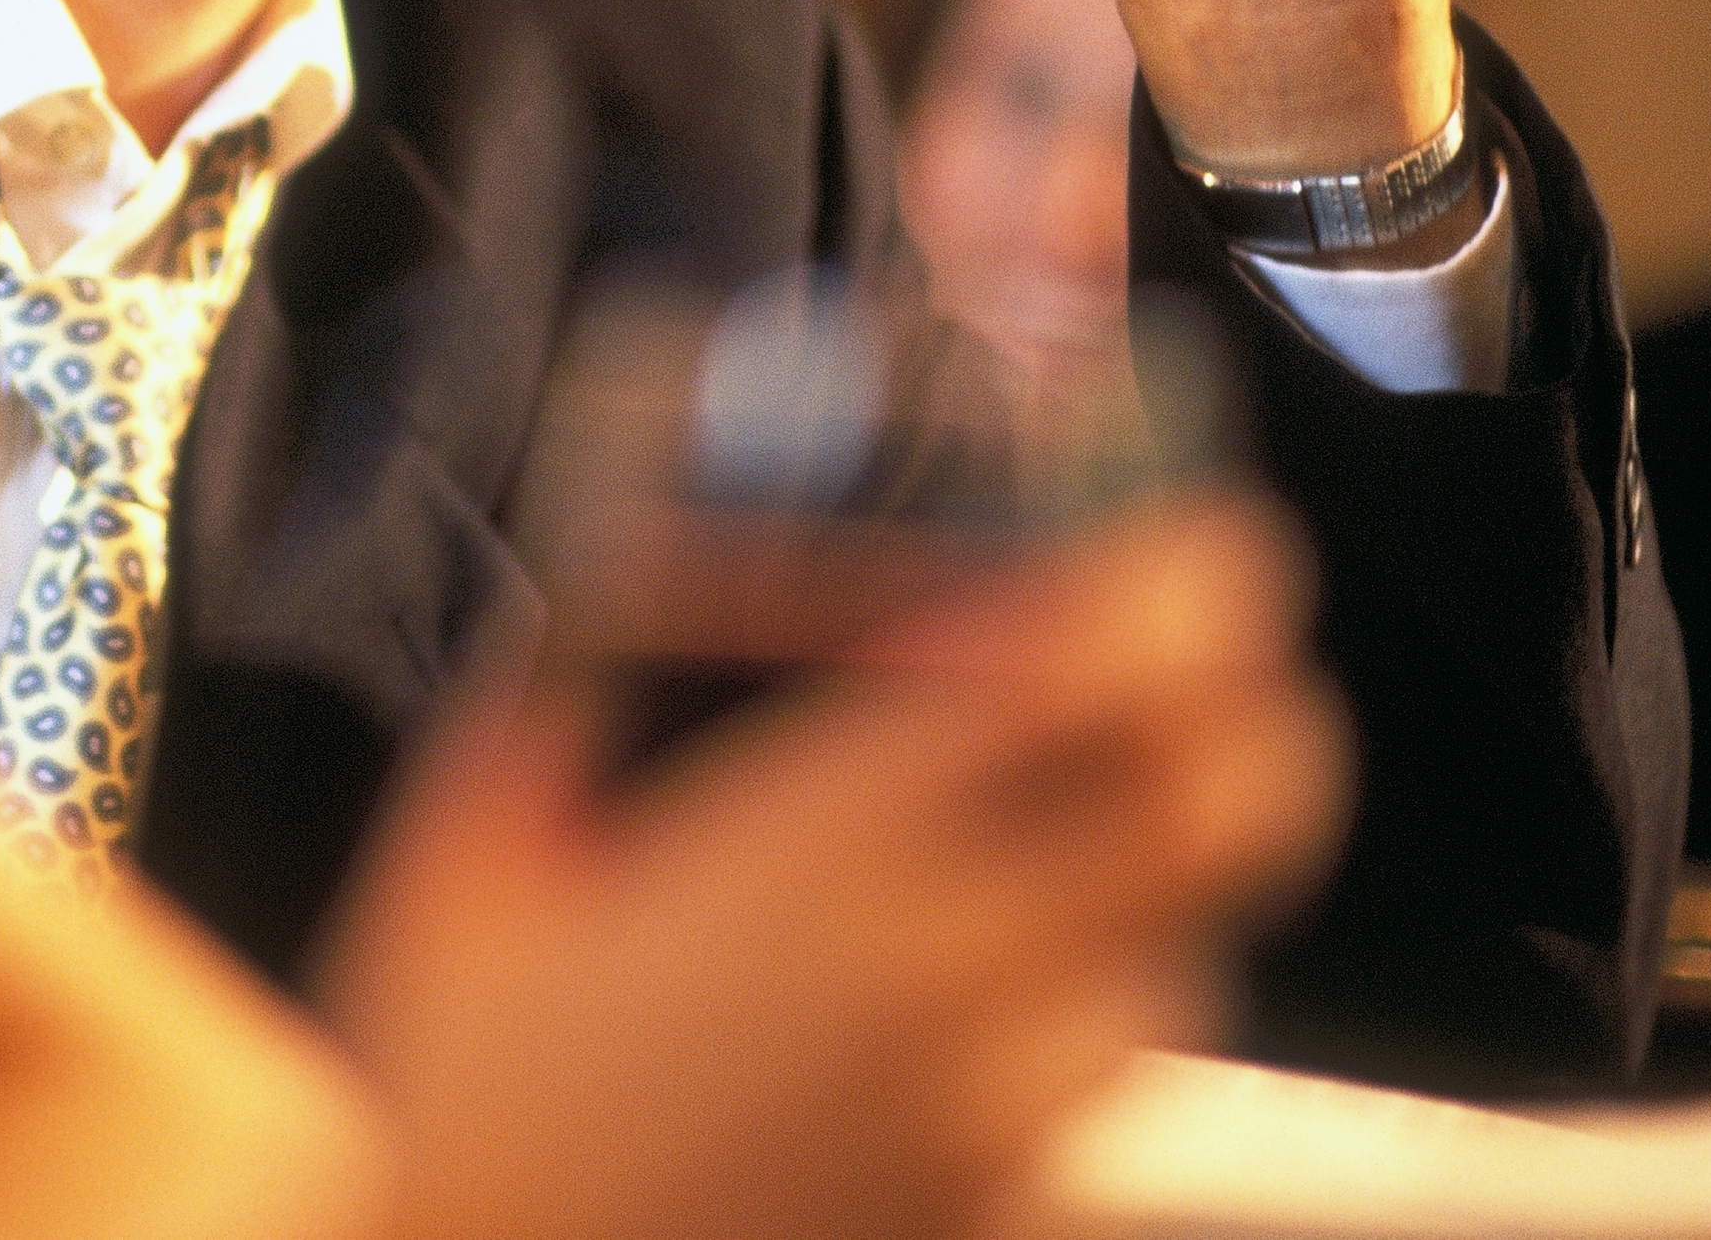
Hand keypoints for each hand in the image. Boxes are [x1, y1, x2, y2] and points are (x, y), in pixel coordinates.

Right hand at [317, 500, 1345, 1239]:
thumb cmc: (465, 1111)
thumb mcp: (474, 856)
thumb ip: (564, 703)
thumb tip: (626, 607)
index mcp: (819, 854)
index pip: (1092, 680)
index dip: (1182, 585)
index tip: (1192, 539)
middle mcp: (948, 980)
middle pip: (1221, 812)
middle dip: (1245, 710)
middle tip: (1203, 657)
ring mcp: (994, 1115)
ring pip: (1185, 953)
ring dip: (1157, 867)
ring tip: (1068, 822)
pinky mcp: (991, 1209)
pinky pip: (1105, 1077)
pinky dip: (1087, 994)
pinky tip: (982, 974)